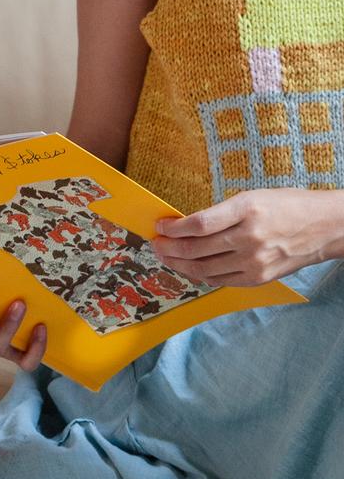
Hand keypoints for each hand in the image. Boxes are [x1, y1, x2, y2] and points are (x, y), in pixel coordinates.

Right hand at [0, 296, 46, 371]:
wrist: (11, 295)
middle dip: (4, 327)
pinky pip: (27, 361)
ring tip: (23, 305)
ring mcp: (4, 347)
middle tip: (17, 303)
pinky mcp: (22, 352)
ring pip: (7, 351)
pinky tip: (41, 327)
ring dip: (15, 330)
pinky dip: (36, 348)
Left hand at [151, 188, 343, 286]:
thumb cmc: (285, 206)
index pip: (199, 224)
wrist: (324, 228)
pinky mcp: (258, 278)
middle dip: (168, 248)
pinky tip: (188, 267)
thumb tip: (184, 227)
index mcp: (247, 209)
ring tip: (166, 257)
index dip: (173, 228)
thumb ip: (220, 214)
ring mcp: (254, 261)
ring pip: (203, 268)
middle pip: (196, 249)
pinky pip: (219, 281)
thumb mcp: (251, 197)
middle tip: (156, 244)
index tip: (160, 226)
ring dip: (178, 264)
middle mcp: (250, 237)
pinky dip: (199, 275)